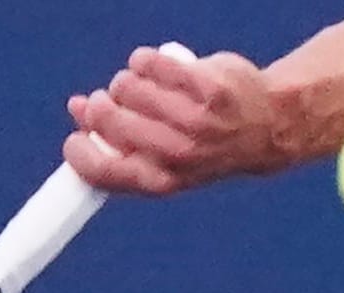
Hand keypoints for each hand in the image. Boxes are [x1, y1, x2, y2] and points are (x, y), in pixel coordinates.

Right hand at [63, 47, 284, 195]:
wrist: (267, 128)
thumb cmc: (205, 145)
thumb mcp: (165, 160)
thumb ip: (121, 142)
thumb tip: (76, 110)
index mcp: (163, 181)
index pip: (102, 170)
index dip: (79, 150)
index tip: (79, 132)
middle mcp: (180, 155)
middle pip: (109, 119)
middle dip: (100, 106)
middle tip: (110, 101)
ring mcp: (195, 120)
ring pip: (129, 87)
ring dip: (126, 82)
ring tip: (142, 87)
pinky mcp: (207, 87)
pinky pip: (152, 63)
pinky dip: (146, 60)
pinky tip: (154, 66)